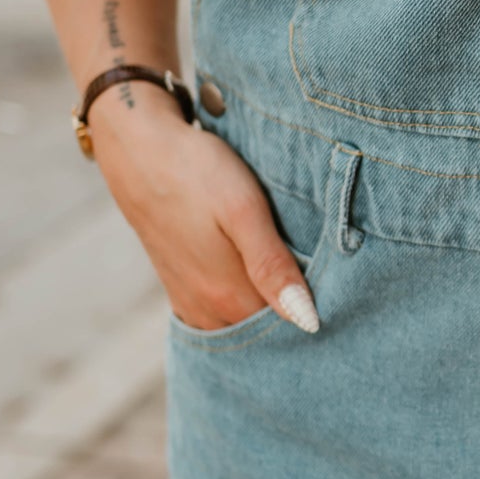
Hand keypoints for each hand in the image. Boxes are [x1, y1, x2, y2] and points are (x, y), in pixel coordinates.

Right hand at [89, 88, 318, 332]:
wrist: (137, 148)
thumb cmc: (196, 172)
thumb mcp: (243, 210)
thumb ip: (272, 267)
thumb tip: (307, 322)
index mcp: (227, 298)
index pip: (290, 330)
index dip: (319, 312)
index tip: (342, 289)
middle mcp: (207, 311)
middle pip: (265, 330)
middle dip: (296, 314)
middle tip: (328, 281)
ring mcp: (190, 301)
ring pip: (242, 322)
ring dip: (269, 308)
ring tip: (296, 275)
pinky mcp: (179, 286)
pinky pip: (221, 312)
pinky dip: (244, 302)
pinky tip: (258, 276)